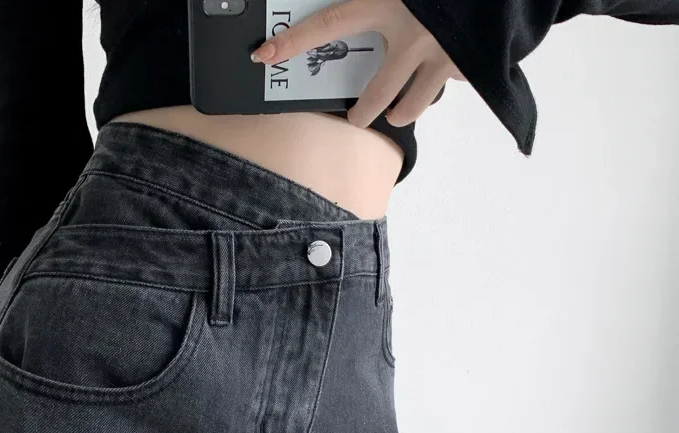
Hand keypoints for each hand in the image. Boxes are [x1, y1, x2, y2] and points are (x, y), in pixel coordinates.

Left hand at [250, 0, 465, 127]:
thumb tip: (359, 5)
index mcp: (389, 3)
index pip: (329, 25)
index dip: (294, 42)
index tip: (264, 55)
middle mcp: (413, 36)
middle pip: (377, 95)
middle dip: (364, 113)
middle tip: (357, 118)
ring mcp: (443, 56)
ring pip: (412, 106)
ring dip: (403, 111)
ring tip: (399, 108)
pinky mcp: (471, 66)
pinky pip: (449, 86)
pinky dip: (445, 81)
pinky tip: (448, 66)